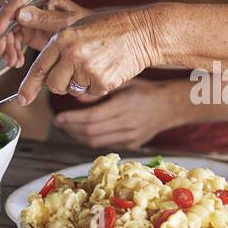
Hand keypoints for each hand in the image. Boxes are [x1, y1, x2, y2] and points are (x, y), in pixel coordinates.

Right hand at [0, 0, 88, 68]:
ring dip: (7, 46)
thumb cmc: (82, 26)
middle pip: (7, 14)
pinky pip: (12, 38)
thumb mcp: (66, 23)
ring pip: (7, 28)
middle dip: (3, 37)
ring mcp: (27, 13)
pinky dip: (12, 50)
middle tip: (2, 53)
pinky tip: (17, 60)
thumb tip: (19, 14)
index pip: (17, 0)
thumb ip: (43, 18)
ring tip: (13, 61)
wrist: (86, 38)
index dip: (4, 16)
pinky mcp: (25, 27)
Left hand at [17, 6, 160, 105]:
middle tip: (73, 70)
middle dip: (60, 83)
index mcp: (63, 37)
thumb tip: (21, 16)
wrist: (141, 33)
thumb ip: (48, 24)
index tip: (22, 99)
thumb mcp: (77, 21)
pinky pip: (90, 93)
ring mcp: (88, 69)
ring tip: (93, 64)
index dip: (29, 86)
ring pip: (72, 90)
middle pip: (54, 85)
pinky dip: (95, 86)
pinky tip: (104, 69)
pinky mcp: (103, 82)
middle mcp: (73, 53)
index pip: (40, 66)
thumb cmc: (108, 27)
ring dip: (79, 83)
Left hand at [53, 78, 189, 148]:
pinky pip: (106, 144)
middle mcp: (126, 125)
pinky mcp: (132, 145)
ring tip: (67, 128)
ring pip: (96, 142)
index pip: (91, 118)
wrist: (170, 105)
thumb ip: (100, 90)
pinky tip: (84, 132)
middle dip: (71, 129)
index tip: (58, 117)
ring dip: (78, 136)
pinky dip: (92, 139)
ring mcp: (130, 138)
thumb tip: (76, 96)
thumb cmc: (144, 89)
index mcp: (123, 106)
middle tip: (59, 122)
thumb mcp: (123, 82)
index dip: (71, 120)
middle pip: (91, 133)